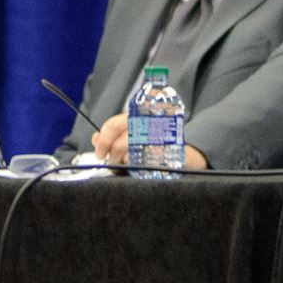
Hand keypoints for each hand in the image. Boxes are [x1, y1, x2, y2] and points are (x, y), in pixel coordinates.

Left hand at [86, 115, 209, 168]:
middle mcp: (149, 123)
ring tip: (126, 165)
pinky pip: (144, 162)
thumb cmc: (157, 142)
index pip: (114, 124)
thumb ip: (114, 136)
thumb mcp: (134, 134)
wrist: (188, 152)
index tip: (100, 153)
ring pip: (130, 153)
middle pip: (120, 141)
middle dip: (111, 155)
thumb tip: (94, 138)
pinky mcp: (167, 151)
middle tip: (111, 162)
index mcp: (140, 115)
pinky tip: (140, 167)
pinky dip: (137, 167)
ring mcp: (158, 137)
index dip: (102, 140)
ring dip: (123, 162)